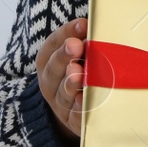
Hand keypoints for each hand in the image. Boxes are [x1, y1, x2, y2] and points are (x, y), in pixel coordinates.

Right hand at [35, 17, 87, 140]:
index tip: (83, 24)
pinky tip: (86, 100)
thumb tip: (100, 24)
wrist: (72, 111)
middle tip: (75, 46)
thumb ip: (85, 40)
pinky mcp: (73, 122)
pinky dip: (80, 108)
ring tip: (78, 74)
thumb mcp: (76, 55)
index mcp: (48, 62)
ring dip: (71, 83)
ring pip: (64, 93)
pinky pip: (76, 116)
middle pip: (54, 68)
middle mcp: (51, 82)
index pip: (52, 44)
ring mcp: (61, 104)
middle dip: (64, 56)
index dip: (66, 33)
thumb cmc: (80, 72)